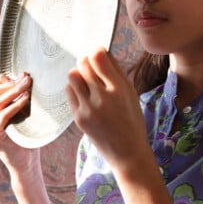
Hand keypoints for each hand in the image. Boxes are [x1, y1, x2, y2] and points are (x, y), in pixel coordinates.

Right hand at [0, 72, 40, 171]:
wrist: (26, 165)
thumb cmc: (30, 140)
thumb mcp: (26, 117)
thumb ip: (23, 103)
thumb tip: (31, 81)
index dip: (4, 78)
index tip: (22, 75)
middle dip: (11, 83)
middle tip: (28, 79)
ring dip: (14, 91)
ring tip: (28, 86)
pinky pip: (2, 116)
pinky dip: (14, 106)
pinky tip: (26, 100)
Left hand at [66, 48, 147, 167]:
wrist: (127, 151)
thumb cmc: (132, 120)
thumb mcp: (132, 94)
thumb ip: (117, 73)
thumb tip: (102, 52)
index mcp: (119, 90)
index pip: (99, 59)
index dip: (97, 51)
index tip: (99, 52)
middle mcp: (102, 98)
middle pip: (83, 65)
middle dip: (87, 61)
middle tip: (92, 66)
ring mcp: (87, 109)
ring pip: (72, 76)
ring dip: (79, 74)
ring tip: (88, 82)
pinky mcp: (78, 117)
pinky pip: (69, 92)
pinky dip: (75, 89)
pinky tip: (85, 95)